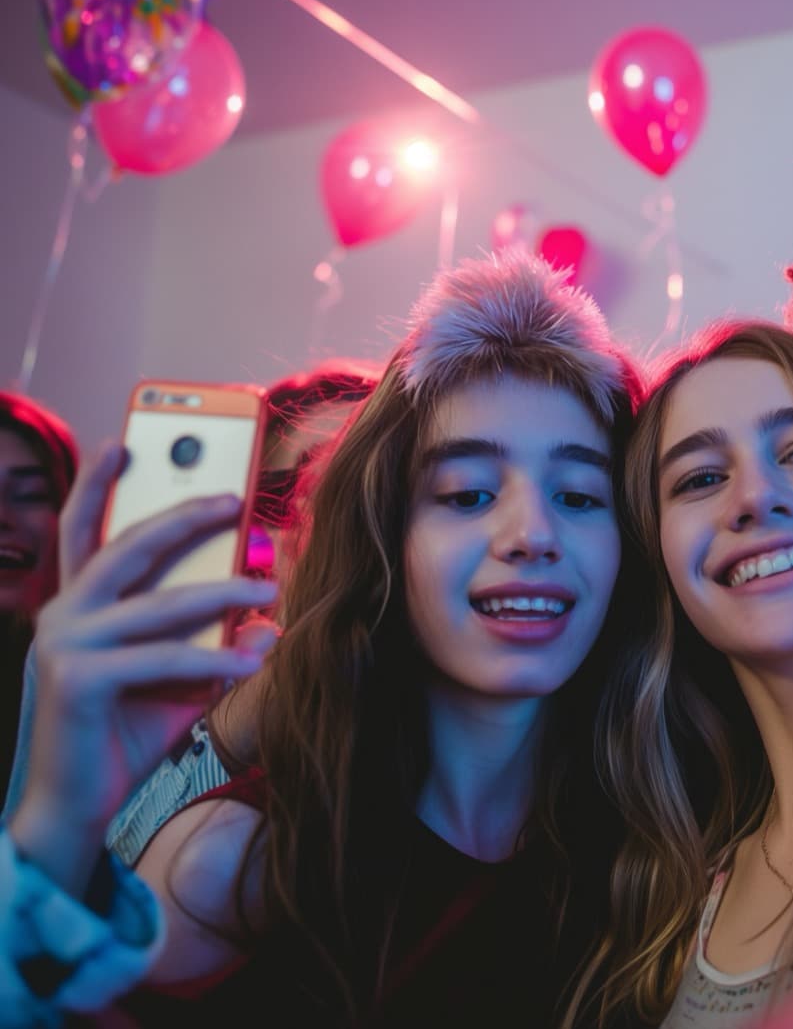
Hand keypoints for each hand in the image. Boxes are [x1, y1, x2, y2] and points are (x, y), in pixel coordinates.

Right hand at [8, 444, 275, 895]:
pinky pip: (162, 658)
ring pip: (158, 604)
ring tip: (272, 594)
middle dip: (185, 517)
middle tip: (236, 502)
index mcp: (76, 606)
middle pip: (129, 547)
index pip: (83, 532)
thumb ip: (211, 644)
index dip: (99, 483)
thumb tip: (267, 618)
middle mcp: (62, 615)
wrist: (76, 808)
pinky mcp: (77, 679)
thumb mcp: (175, 682)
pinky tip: (253, 662)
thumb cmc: (124, 736)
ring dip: (221, 595)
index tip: (126, 442)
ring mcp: (64, 644)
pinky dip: (212, 660)